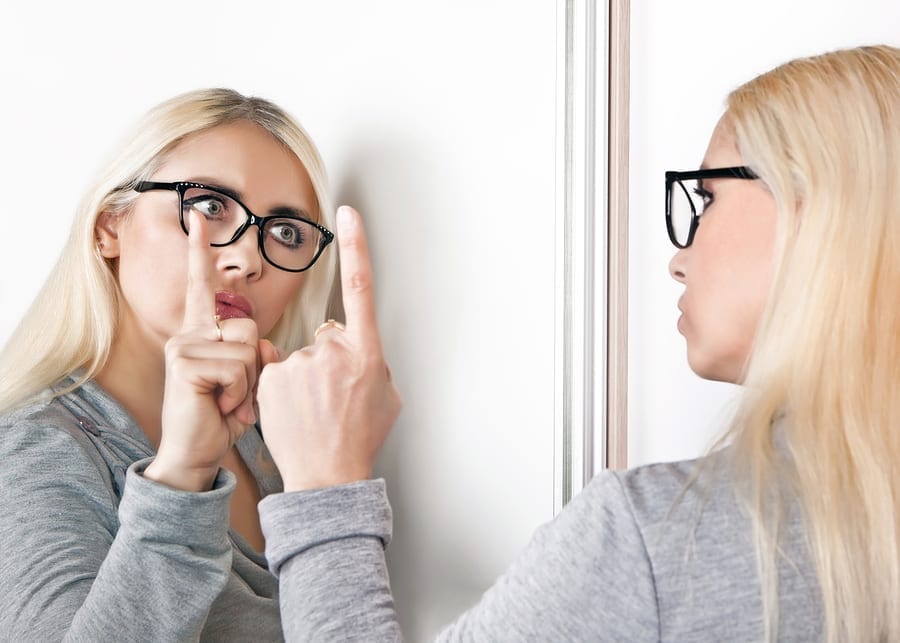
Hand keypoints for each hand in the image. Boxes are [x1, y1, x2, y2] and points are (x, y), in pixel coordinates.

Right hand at [144, 211, 263, 490]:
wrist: (196, 453)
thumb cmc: (221, 417)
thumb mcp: (244, 380)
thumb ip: (254, 353)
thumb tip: (263, 342)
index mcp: (203, 333)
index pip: (202, 285)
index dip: (200, 251)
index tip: (198, 216)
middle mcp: (190, 333)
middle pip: (250, 326)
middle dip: (256, 365)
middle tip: (235, 394)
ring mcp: (184, 346)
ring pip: (248, 346)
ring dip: (249, 383)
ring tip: (228, 402)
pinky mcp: (186, 363)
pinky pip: (238, 367)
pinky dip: (240, 395)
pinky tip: (221, 408)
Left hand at [257, 206, 401, 490]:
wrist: (327, 475)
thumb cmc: (359, 437)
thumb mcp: (386, 395)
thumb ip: (371, 361)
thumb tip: (354, 348)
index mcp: (367, 353)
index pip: (361, 288)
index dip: (356, 247)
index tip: (348, 214)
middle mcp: (333, 351)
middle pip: (327, 336)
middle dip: (328, 359)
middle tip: (333, 397)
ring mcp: (300, 364)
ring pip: (299, 356)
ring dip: (304, 377)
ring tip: (313, 411)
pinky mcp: (270, 378)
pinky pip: (275, 370)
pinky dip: (281, 387)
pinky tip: (294, 411)